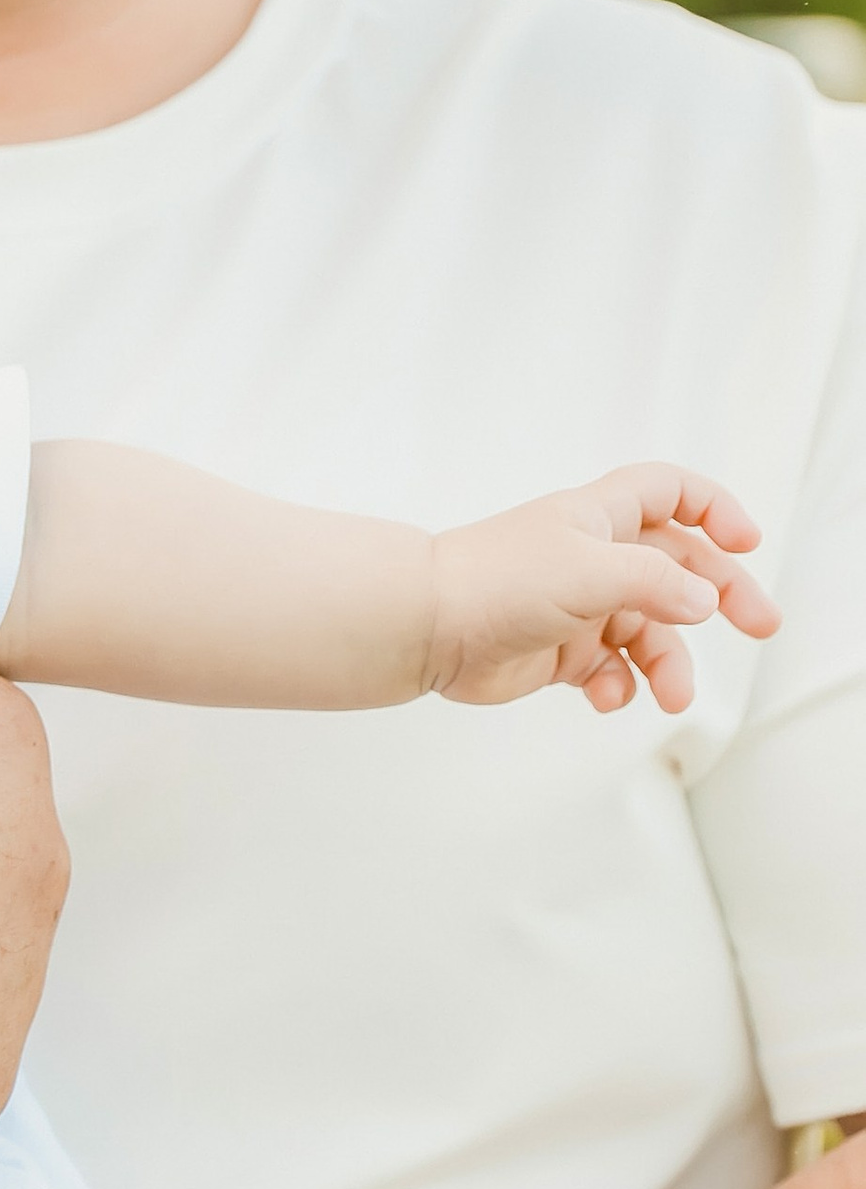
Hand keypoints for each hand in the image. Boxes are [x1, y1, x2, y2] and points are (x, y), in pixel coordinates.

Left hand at [429, 464, 779, 716]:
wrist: (428, 627)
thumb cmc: (499, 580)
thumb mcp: (594, 569)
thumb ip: (659, 583)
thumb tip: (704, 603)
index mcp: (603, 517)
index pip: (671, 493)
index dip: (714, 509)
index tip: (747, 542)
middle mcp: (595, 556)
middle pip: (678, 568)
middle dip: (721, 596)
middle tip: (762, 625)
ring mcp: (578, 606)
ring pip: (648, 631)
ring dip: (669, 662)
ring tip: (674, 694)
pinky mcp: (559, 652)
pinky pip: (610, 670)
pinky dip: (618, 685)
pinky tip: (609, 695)